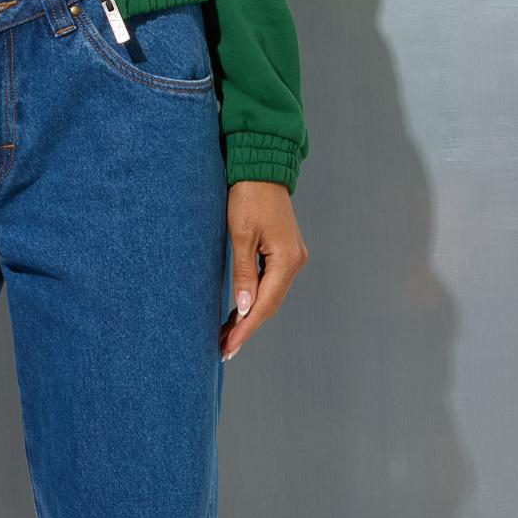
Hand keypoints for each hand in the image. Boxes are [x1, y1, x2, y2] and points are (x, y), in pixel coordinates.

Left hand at [220, 179, 306, 361]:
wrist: (262, 169)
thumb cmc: (248, 197)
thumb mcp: (240, 236)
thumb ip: (243, 274)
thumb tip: (245, 308)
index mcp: (286, 260)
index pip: (264, 305)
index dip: (245, 329)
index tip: (228, 347)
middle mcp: (294, 261)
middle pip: (270, 304)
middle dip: (246, 327)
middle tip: (223, 348)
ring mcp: (292, 257)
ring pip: (271, 296)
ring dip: (250, 315)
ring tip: (227, 335)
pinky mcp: (284, 252)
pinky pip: (271, 283)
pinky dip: (255, 298)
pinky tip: (241, 310)